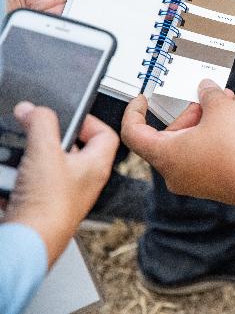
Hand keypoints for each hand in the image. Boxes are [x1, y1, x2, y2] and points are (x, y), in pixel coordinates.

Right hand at [5, 102, 117, 267]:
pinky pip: (34, 183)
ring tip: (24, 153)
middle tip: (40, 130)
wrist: (30, 241)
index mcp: (96, 166)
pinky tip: (12, 176)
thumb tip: (34, 109)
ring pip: (52, 165)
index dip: (91, 121)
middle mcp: (85, 181)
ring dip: (35, 156)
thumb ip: (41, 123)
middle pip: (76, 148)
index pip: (106, 135)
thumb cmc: (49, 205)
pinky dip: (22, 176)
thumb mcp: (45, 151)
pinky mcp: (45, 205)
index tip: (71, 114)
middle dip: (55, 137)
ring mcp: (65, 194)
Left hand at [121, 80, 234, 204]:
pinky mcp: (215, 184)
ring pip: (196, 141)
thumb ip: (208, 93)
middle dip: (192, 110)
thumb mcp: (221, 107)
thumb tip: (206, 89)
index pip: (134, 133)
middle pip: (171, 134)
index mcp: (166, 155)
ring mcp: (196, 181)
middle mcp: (175, 172)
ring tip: (232, 101)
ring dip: (211, 119)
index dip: (134, 111)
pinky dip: (221, 135)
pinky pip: (210, 153)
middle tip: (209, 96)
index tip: (143, 99)